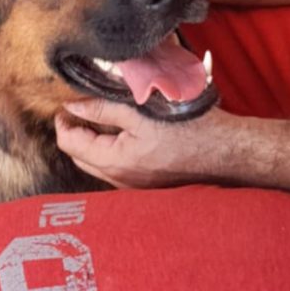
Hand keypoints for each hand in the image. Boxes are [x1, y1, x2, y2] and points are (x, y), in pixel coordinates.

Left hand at [55, 97, 228, 188]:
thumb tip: (74, 106)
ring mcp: (135, 186)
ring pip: (99, 165)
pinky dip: (112, 152)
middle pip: (81, 158)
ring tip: (102, 118)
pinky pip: (118, 170)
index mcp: (116, 161)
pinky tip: (125, 134)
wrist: (226, 151)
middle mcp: (121, 180)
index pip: (70, 145)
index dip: (64, 122)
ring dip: (93, 144)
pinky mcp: (148, 185)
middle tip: (81, 109)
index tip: (66, 105)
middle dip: (75, 134)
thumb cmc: (189, 128)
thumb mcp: (140, 111)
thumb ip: (103, 109)